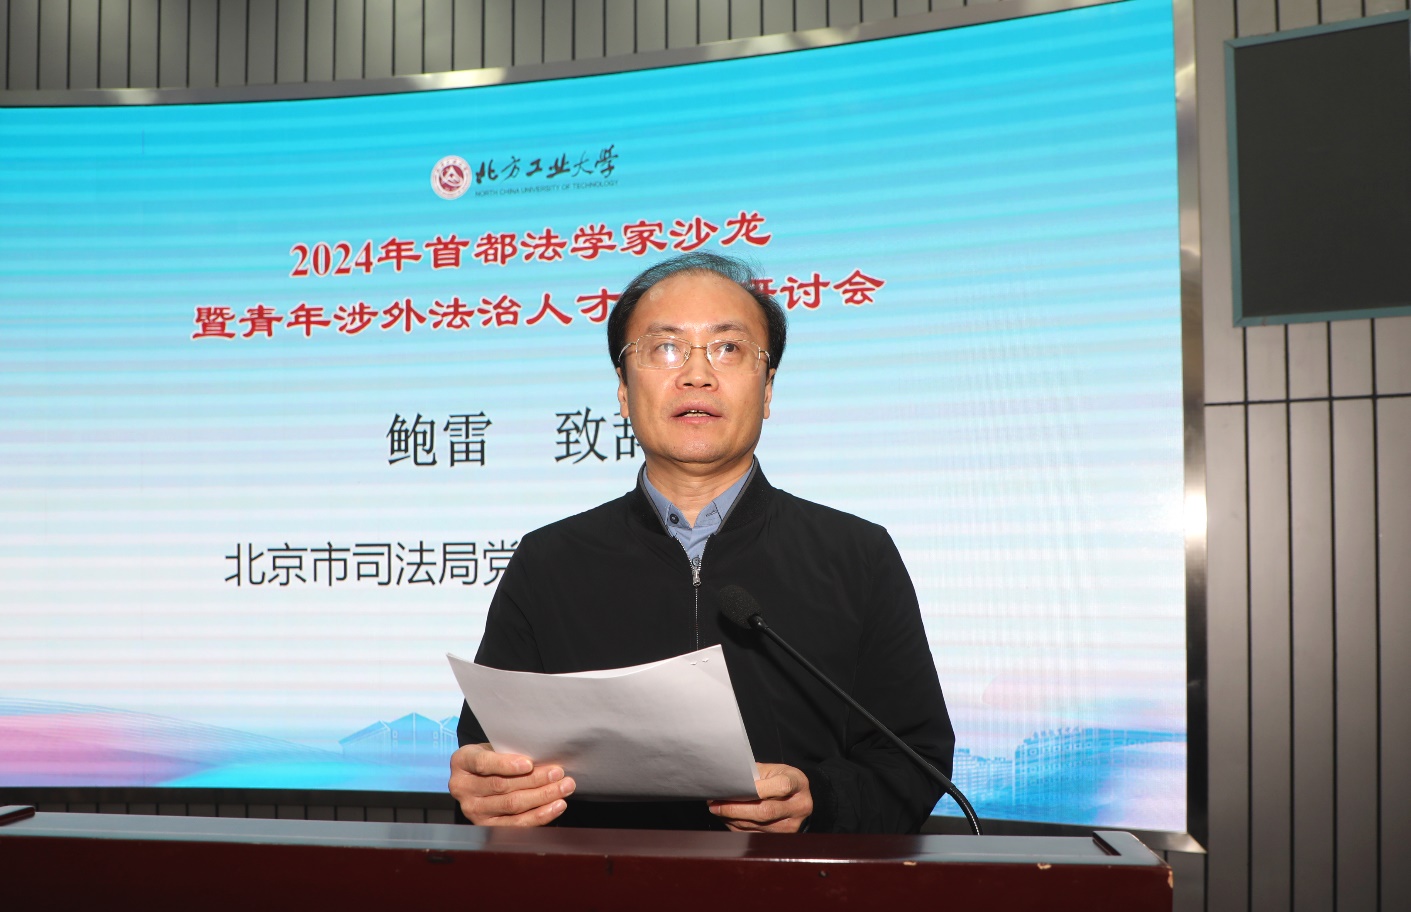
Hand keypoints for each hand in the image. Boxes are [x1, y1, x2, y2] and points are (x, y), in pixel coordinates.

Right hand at [448, 742, 574, 825]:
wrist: (477, 776)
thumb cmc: (492, 756)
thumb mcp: (493, 746)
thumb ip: (510, 751)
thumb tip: (545, 757)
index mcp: (462, 761)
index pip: (483, 763)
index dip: (506, 764)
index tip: (529, 764)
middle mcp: (462, 788)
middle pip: (502, 786)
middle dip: (535, 780)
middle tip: (558, 773)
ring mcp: (472, 810)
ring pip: (512, 805)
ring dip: (542, 797)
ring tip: (564, 787)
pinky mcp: (486, 826)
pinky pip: (517, 823)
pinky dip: (540, 815)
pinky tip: (556, 806)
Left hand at [706, 763, 812, 832]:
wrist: (798, 798)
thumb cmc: (782, 779)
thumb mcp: (774, 769)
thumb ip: (755, 775)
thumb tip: (728, 784)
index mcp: (798, 784)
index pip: (780, 786)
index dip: (755, 789)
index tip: (733, 789)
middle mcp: (797, 807)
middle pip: (765, 811)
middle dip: (736, 809)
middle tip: (715, 804)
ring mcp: (790, 825)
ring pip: (756, 825)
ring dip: (732, 818)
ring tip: (717, 808)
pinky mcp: (780, 837)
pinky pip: (753, 833)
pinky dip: (736, 825)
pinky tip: (727, 817)